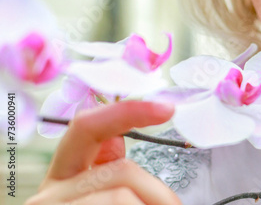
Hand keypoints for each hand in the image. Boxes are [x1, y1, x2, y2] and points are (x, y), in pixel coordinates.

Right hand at [26, 101, 181, 204]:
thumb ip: (105, 172)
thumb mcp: (95, 199)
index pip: (88, 128)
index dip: (127, 111)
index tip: (166, 108)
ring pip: (122, 196)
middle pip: (121, 170)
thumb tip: (118, 136)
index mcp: (65, 175)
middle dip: (160, 193)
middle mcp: (51, 192)